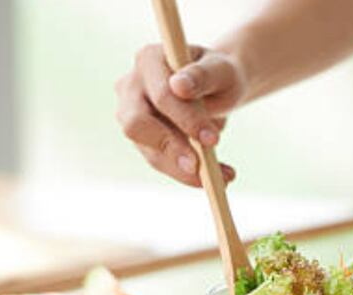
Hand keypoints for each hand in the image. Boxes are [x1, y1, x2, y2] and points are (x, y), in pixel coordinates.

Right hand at [116, 44, 246, 186]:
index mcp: (149, 59)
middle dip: (172, 149)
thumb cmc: (219, 75)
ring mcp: (131, 114)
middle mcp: (131, 86)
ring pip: (148, 150)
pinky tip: (216, 176)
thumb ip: (203, 75)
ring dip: (183, 169)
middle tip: (202, 168)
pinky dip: (187, 173)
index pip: (160, 95)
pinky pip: (160, 161)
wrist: (218, 87)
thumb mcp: (221, 70)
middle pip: (137, 124)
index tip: (213, 140)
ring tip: (221, 177)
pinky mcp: (142, 139)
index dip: (185, 119)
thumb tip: (179, 86)